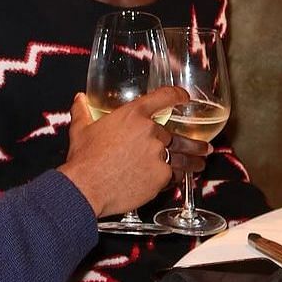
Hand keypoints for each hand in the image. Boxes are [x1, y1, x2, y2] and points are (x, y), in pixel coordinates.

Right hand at [59, 87, 208, 216]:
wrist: (86, 186)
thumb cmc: (84, 158)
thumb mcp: (81, 129)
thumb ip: (82, 111)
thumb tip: (80, 99)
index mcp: (133, 114)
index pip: (163, 97)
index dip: (178, 95)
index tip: (185, 97)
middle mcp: (151, 132)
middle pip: (178, 135)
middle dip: (191, 142)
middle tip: (201, 146)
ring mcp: (158, 155)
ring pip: (183, 157)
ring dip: (194, 159)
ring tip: (201, 163)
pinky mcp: (161, 177)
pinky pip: (174, 177)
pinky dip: (177, 178)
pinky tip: (180, 180)